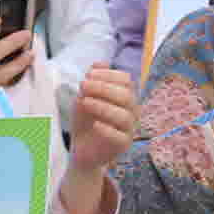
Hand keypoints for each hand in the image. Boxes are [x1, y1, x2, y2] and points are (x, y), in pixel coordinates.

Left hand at [62, 66, 136, 213]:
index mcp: (125, 97)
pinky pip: (120, 137)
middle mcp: (131, 111)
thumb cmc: (86, 122)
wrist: (82, 150)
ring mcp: (129, 129)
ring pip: (125, 116)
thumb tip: (99, 63)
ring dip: (103, 106)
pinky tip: (94, 124)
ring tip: (84, 103)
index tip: (88, 75)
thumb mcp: (84, 98)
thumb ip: (92, 82)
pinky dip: (107, 129)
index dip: (109, 75)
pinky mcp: (123, 146)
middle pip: (127, 96)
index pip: (126, 80)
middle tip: (83, 85)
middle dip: (104, 88)